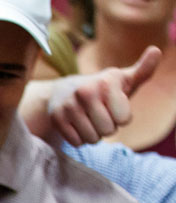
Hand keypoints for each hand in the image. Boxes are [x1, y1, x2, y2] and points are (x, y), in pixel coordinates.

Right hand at [46, 46, 160, 145]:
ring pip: (92, 139)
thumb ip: (143, 69)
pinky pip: (77, 142)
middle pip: (108, 130)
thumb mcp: (123, 79)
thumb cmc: (102, 89)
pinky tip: (78, 125)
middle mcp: (86, 91)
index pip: (123, 119)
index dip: (122, 117)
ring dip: (94, 134)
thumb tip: (156, 51)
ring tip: (89, 121)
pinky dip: (80, 138)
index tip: (115, 107)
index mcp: (106, 81)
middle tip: (101, 116)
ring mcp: (69, 105)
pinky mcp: (57, 118)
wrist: (62, 91)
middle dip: (108, 128)